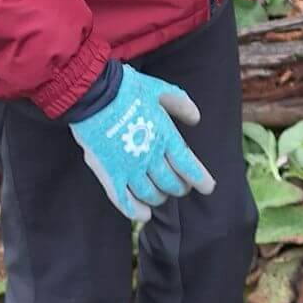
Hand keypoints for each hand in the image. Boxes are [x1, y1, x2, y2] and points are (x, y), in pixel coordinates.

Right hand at [69, 64, 215, 221]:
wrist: (93, 93)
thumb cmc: (127, 88)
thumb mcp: (159, 89)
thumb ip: (180, 104)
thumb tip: (196, 119)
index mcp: (165, 136)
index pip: (188, 166)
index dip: (200, 179)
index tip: (208, 187)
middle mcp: (150, 157)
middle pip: (171, 183)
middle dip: (180, 187)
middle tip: (182, 186)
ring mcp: (129, 168)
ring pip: (151, 195)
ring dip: (160, 197)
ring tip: (162, 194)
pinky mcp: (110, 175)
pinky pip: (125, 202)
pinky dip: (136, 211)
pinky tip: (144, 214)